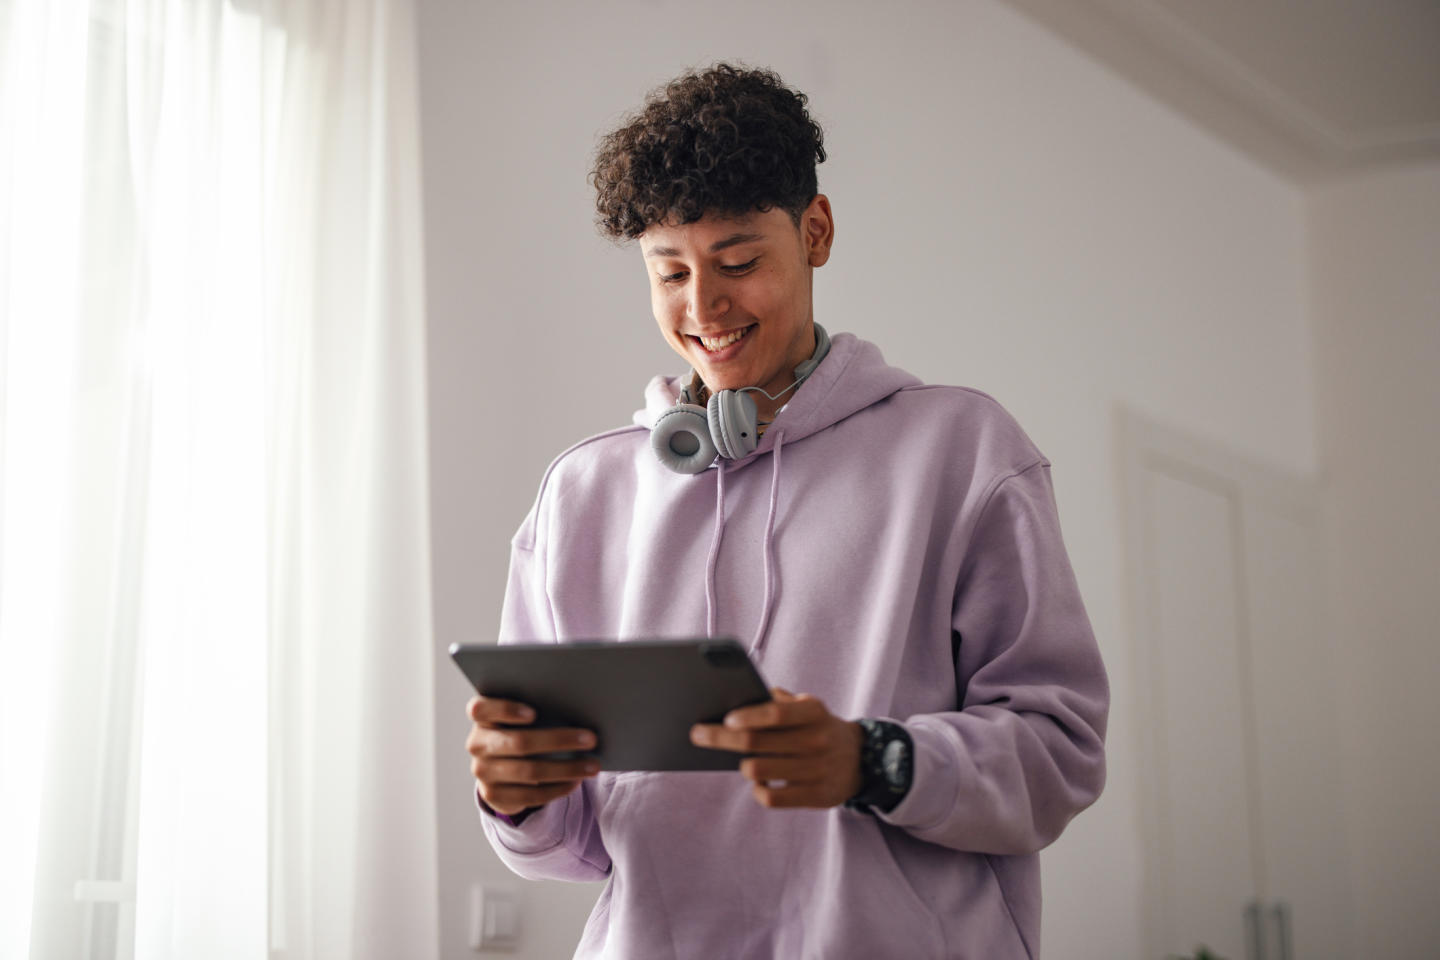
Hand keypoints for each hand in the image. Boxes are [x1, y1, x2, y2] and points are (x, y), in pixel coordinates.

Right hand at [466, 696, 599, 816]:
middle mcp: (477, 744)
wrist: (500, 766)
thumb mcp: (521, 717)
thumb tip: (580, 709)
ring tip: (592, 765)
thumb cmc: (520, 729)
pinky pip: (530, 795)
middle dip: (558, 740)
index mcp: (482, 717)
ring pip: (529, 772)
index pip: (481, 709)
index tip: (534, 713)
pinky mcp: (493, 796)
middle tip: (591, 739)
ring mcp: (483, 772)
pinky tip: (576, 782)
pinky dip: (557, 788)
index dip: (505, 710)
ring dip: (566, 769)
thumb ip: (539, 709)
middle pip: (518, 742)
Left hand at [689, 688, 862, 808]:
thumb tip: (736, 698)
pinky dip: (759, 789)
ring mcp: (818, 770)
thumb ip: (777, 701)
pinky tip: (760, 781)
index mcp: (814, 712)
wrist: (859, 759)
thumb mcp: (807, 707)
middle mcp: (817, 740)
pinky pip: (771, 798)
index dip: (747, 716)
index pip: (776, 713)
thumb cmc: (817, 727)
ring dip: (743, 765)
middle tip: (697, 734)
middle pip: (756, 743)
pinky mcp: (817, 797)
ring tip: (743, 760)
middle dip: (720, 738)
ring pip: (758, 770)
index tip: (724, 718)